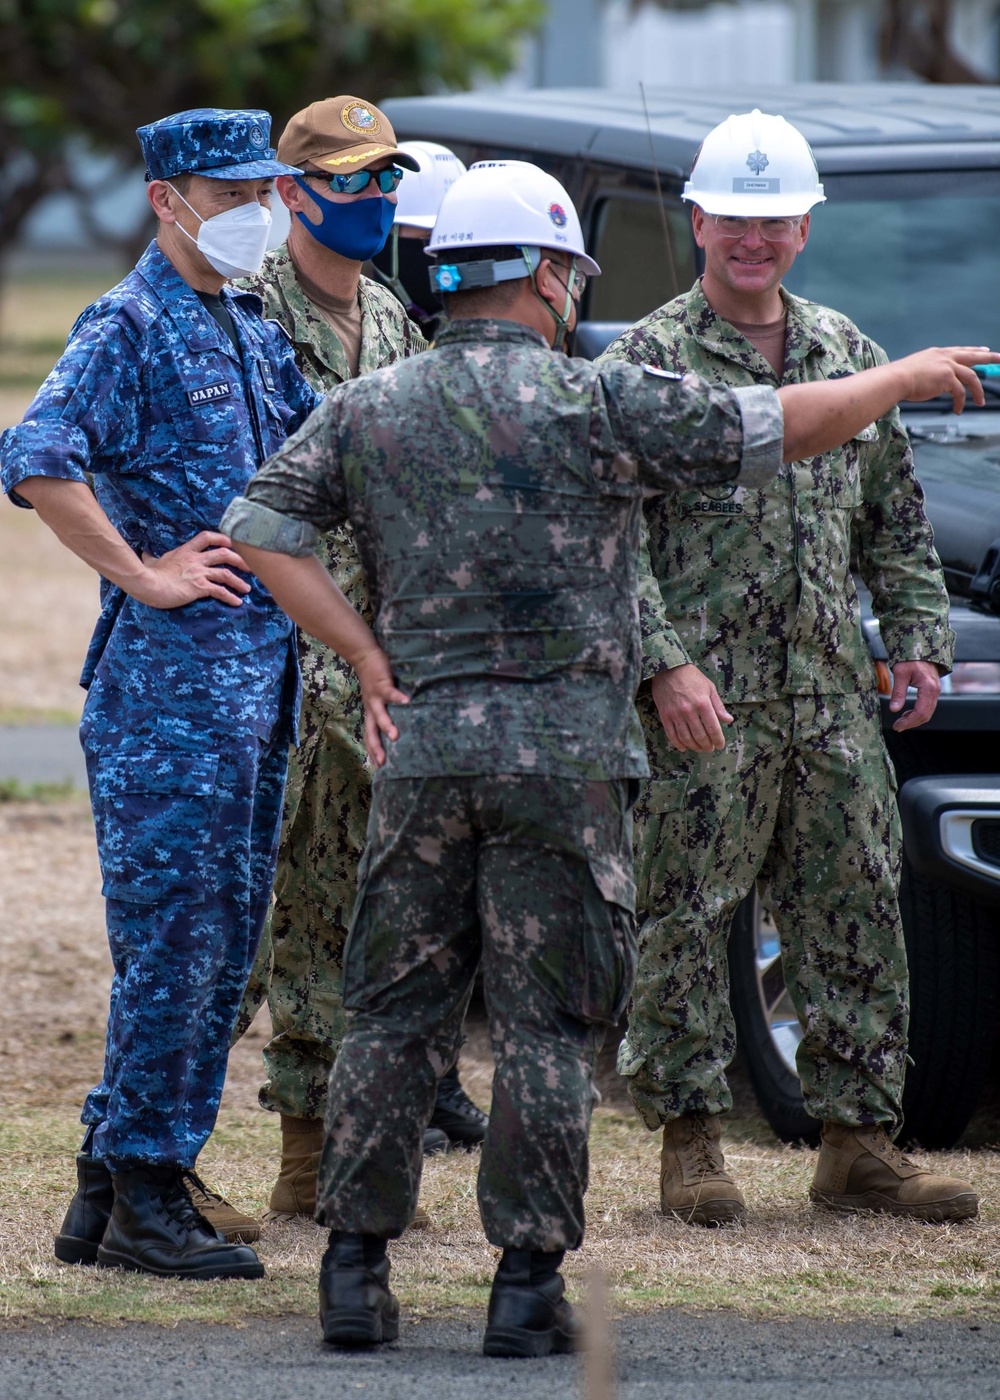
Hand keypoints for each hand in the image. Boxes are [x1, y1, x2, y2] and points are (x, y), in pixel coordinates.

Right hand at [137, 531, 251, 608]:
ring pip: (226, 574)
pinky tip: (237, 602)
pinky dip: (231, 597)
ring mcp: (199, 573)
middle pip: (224, 554)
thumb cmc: (149, 574)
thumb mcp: (151, 561)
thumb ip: (152, 557)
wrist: (148, 584)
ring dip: (239, 582)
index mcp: (186, 551)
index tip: (231, 543)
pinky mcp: (200, 587)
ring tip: (247, 589)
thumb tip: (145, 554)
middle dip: (240, 560)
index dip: (221, 538)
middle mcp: (196, 560)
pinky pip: (220, 591)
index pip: (207, 537)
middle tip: (249, 567)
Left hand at [354, 645, 410, 765]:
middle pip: (371, 731)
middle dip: (376, 747)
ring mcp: (375, 697)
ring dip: (386, 726)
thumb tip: (398, 727)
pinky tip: (407, 701)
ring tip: (395, 736)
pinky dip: (397, 697)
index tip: (378, 768)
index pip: (370, 736)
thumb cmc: (375, 680)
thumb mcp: (378, 699)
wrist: (364, 657)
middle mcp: (370, 708)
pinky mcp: (381, 684)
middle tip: (383, 762)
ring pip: (379, 714)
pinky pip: (390, 692)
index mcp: (370, 713)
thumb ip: (386, 711)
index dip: (372, 751)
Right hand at [651, 663, 732, 752]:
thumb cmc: (691, 677)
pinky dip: (678, 743)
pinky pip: (671, 734)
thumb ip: (718, 706)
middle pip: (700, 736)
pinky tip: (684, 747)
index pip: (713, 728)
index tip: (720, 745)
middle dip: (707, 745)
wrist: (668, 669)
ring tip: (700, 748)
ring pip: (686, 738)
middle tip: (710, 749)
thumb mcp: (709, 688)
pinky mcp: (665, 716)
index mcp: (703, 703)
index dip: (718, 739)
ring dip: (695, 746)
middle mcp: (689, 711)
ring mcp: (676, 714)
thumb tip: (728, 720)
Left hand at [888, 659, 941, 731]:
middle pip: (926, 715)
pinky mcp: (933, 690)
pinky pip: (928, 706)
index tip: (897, 726)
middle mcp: (935, 691)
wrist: (920, 647)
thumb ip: (898, 692)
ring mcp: (936, 690)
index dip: (909, 722)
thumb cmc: (910, 658)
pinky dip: (918, 712)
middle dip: (911, 723)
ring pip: (928, 712)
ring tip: (901, 721)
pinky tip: (907, 713)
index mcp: (928, 687)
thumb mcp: (900, 673)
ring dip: (915, 718)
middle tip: (898, 726)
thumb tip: (894, 709)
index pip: (921, 712)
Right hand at [897, 346, 999, 412]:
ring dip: (978, 391)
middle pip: (974, 356)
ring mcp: (948, 366)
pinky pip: (960, 392)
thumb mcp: (917, 368)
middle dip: (990, 357)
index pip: (961, 351)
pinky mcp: (947, 378)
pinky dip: (960, 403)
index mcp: (938, 353)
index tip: (985, 350)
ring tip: (981, 402)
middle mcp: (945, 357)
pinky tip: (958, 410)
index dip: (974, 351)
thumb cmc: (900, 378)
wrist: (896, 379)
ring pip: (971, 377)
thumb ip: (930, 371)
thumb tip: (935, 381)